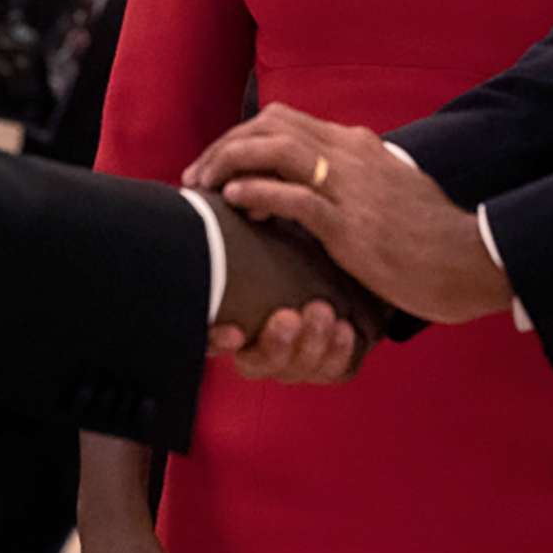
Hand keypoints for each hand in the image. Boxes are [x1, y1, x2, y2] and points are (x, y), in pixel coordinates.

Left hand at [186, 104, 514, 325]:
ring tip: (207, 186)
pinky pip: (295, 198)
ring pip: (276, 150)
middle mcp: (350, 154)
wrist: (472, 259)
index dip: (239, 137)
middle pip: (270, 126)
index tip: (216, 165)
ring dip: (231, 163)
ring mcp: (351, 188)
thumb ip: (350, 179)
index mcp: (356, 145)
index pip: (282, 120)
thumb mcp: (388, 190)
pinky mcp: (352, 227)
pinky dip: (258, 193)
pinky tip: (236, 202)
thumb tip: (313, 186)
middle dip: (224, 146)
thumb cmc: (429, 235)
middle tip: (198, 177)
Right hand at [205, 191, 381, 380]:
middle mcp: (262, 347)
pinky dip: (339, 351)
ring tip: (323, 312)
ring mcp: (298, 358)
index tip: (233, 330)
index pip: (215, 341)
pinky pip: (336, 369)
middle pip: (258, 362)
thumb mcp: (261, 232)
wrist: (348, 263)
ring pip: (298, 367)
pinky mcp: (334, 361)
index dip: (218, 342)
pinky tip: (346, 328)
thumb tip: (204, 182)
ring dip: (310, 342)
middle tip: (288, 317)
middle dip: (276, 343)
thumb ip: (238, 221)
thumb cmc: (288, 246)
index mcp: (233, 322)